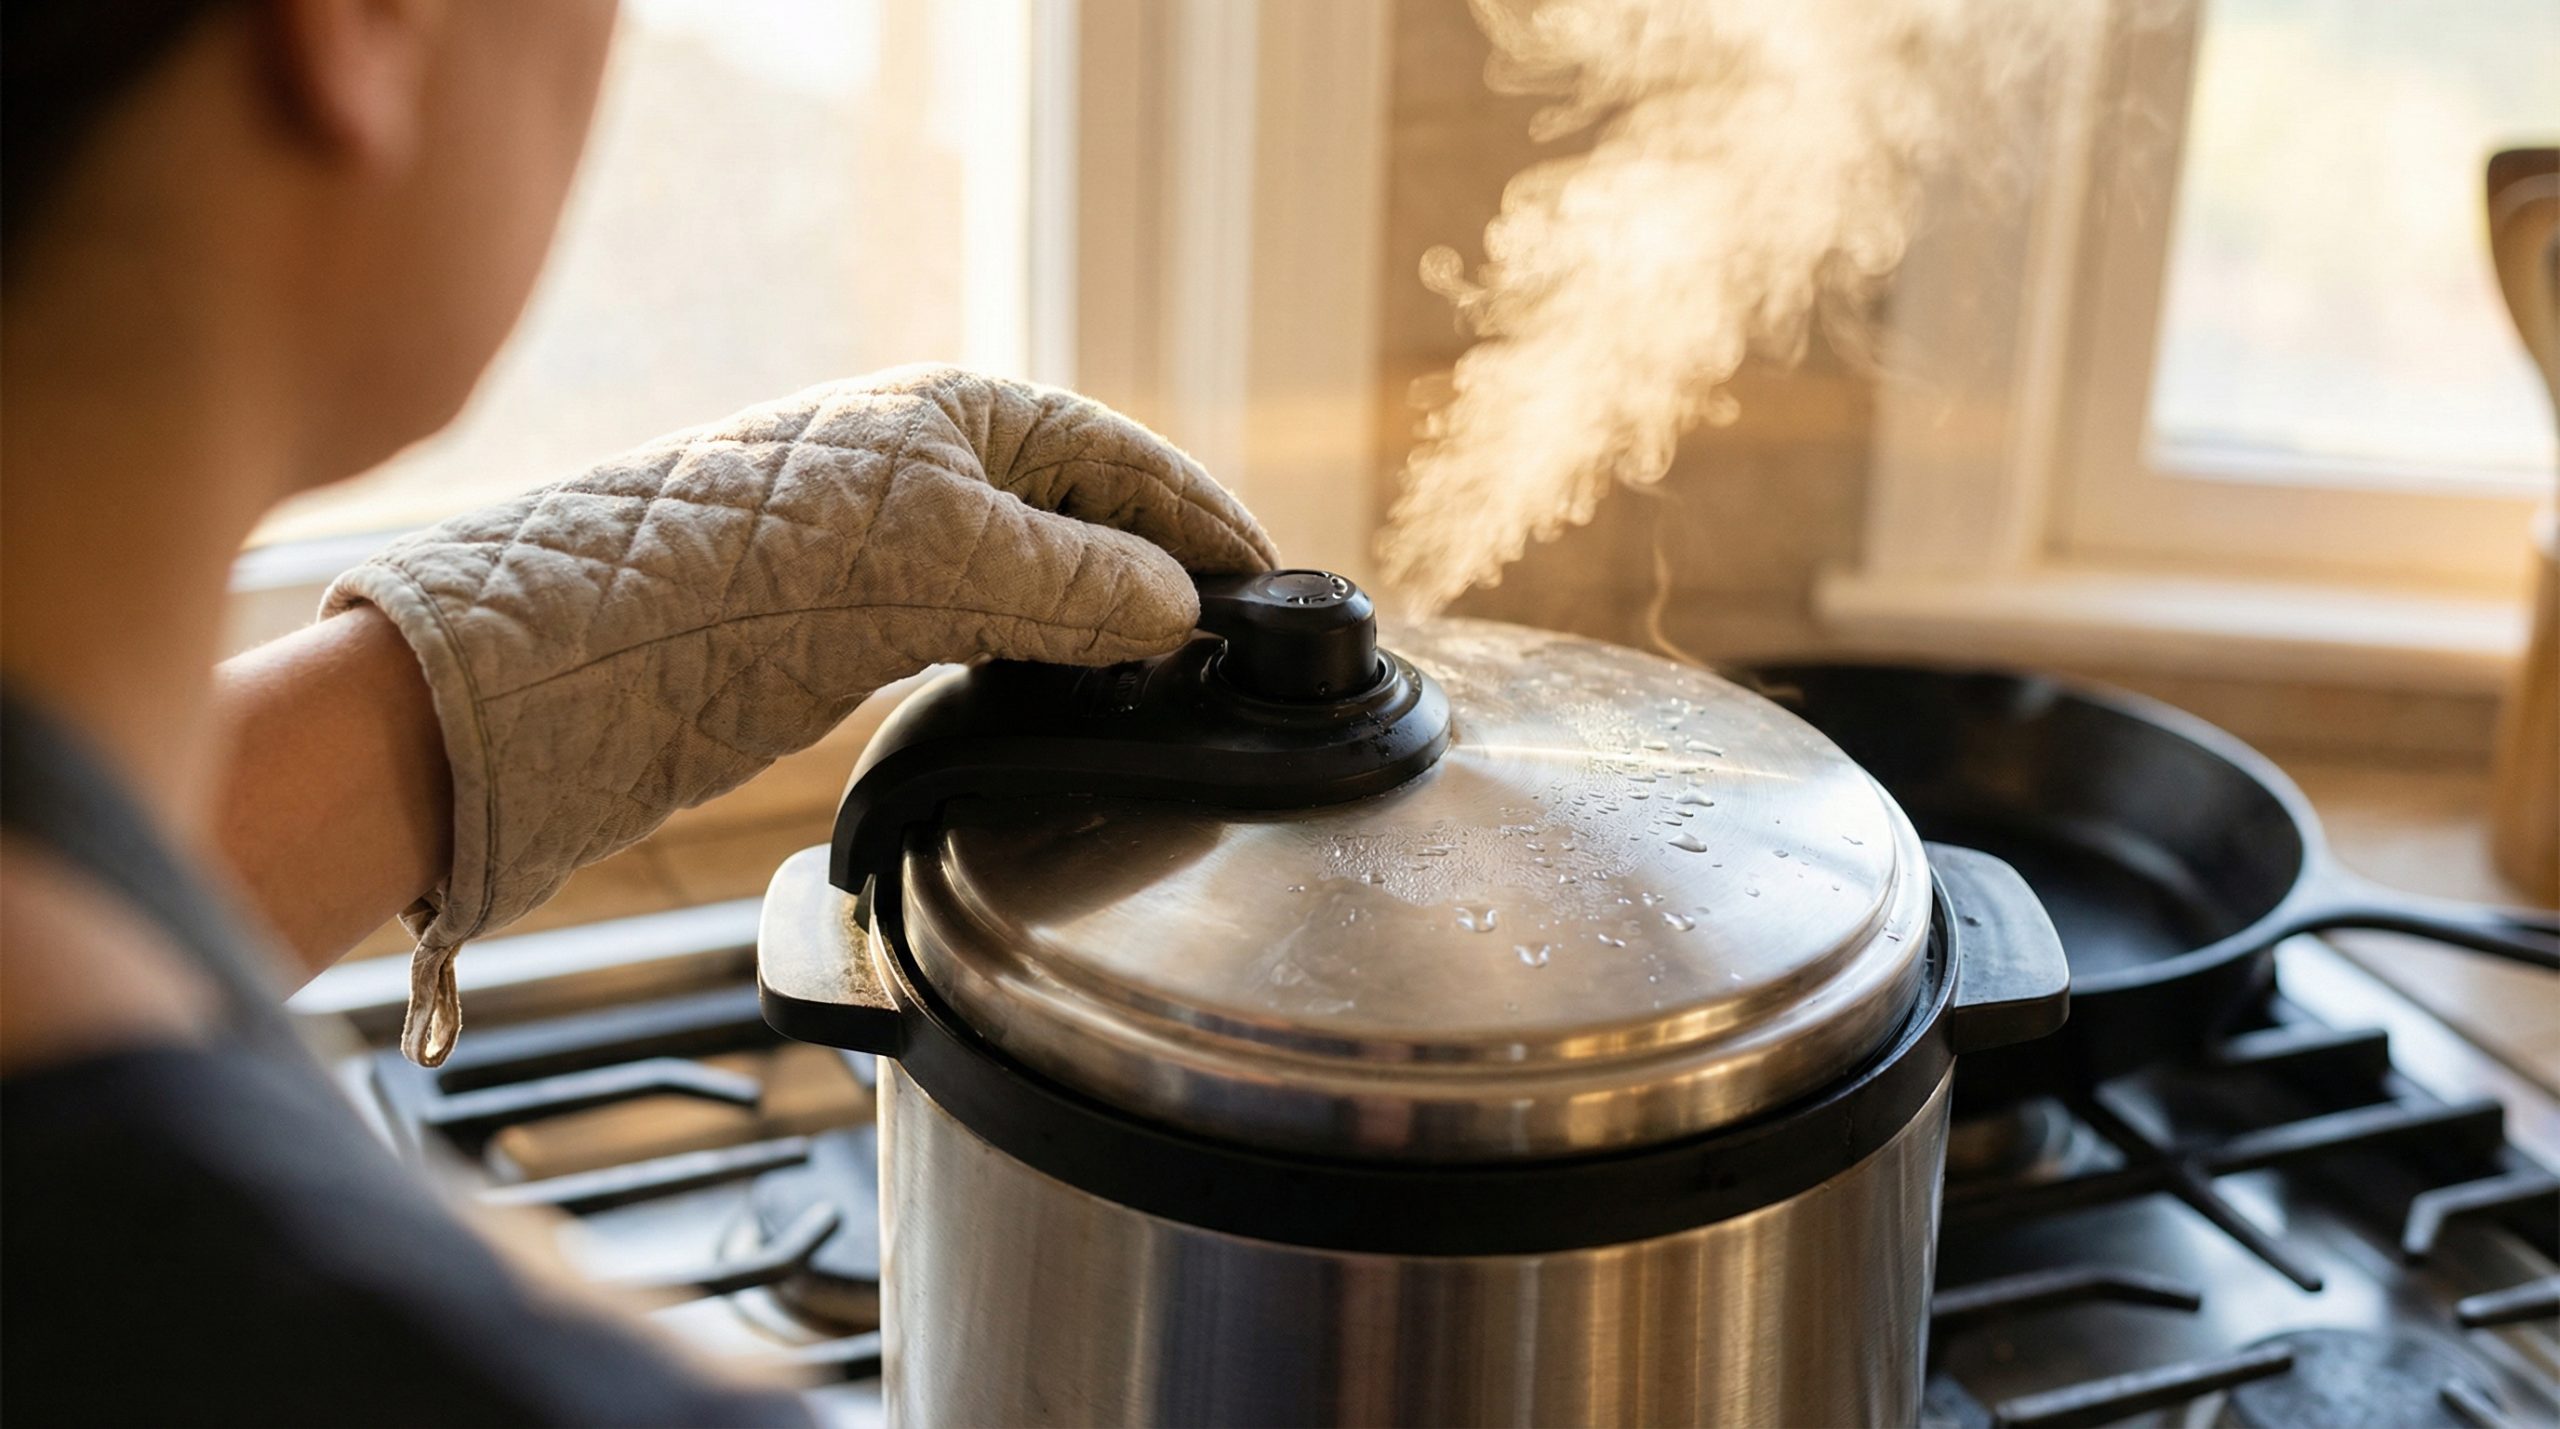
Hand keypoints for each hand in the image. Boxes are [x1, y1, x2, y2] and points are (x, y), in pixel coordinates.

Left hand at [325, 366, 1275, 1063]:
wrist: (571, 655)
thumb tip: (1178, 609)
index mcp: (958, 412)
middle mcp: (927, 467)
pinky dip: (1032, 669)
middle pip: (1086, 516)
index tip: (1277, 590)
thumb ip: (1080, 583)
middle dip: (1161, 578)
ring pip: (1034, 584)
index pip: (1125, 459)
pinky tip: (1055, 709)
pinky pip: (977, 636)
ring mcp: (886, 548)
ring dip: (1097, 632)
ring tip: (1163, 693)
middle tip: (1233, 658)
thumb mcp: (947, 562)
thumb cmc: (745, 573)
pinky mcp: (843, 627)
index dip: (1207, 522)